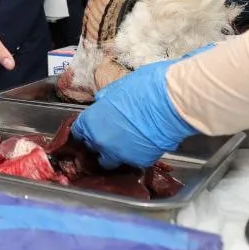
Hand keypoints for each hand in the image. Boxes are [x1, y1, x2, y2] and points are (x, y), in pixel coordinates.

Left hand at [72, 51, 206, 168]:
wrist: (171, 103)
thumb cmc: (144, 87)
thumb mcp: (117, 87)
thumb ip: (106, 100)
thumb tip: (102, 102)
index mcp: (91, 120)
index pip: (78, 132)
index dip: (85, 130)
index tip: (90, 129)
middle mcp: (101, 141)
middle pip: (92, 148)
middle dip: (98, 142)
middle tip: (111, 134)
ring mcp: (119, 154)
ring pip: (109, 161)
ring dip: (114, 154)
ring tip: (126, 144)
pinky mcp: (139, 162)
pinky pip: (132, 161)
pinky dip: (135, 155)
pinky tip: (143, 145)